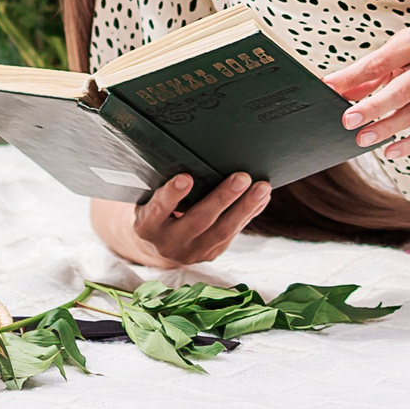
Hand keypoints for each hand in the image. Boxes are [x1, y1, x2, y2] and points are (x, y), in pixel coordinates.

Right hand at [89, 171, 270, 268]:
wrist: (159, 238)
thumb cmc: (157, 205)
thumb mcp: (152, 195)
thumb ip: (167, 181)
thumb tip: (198, 153)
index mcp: (147, 225)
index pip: (159, 208)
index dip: (172, 194)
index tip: (186, 177)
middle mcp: (167, 243)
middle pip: (198, 220)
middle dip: (222, 199)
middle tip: (242, 178)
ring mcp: (190, 253)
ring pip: (222, 231)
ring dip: (245, 208)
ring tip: (262, 187)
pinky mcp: (210, 254)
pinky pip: (232, 234)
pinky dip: (249, 214)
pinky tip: (262, 198)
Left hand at [326, 21, 409, 158]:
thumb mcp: (396, 46)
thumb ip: (368, 69)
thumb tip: (339, 89)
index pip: (380, 62)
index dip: (353, 76)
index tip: (329, 86)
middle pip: (401, 91)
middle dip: (373, 108)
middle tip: (348, 120)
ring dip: (386, 128)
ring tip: (362, 138)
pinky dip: (408, 144)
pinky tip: (389, 151)